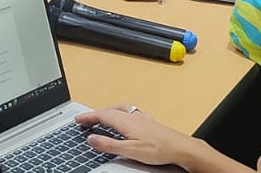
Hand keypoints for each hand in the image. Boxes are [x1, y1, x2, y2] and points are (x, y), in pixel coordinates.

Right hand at [74, 106, 202, 167]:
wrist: (182, 148)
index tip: (78, 119)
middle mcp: (134, 116)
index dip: (88, 117)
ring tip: (102, 117)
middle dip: (96, 114)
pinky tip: (127, 119)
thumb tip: (92, 139)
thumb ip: (109, 145)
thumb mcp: (130, 151)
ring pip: (121, 109)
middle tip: (85, 120)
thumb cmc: (160, 149)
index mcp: (126, 121)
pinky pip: (131, 112)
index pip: (102, 115)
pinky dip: (122, 113)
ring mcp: (143, 118)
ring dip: (109, 111)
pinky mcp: (150, 122)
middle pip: (110, 110)